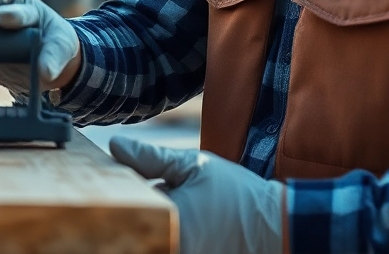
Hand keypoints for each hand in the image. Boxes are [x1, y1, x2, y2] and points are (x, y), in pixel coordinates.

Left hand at [109, 136, 284, 253]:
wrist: (273, 228)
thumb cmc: (236, 195)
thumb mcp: (195, 167)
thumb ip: (151, 157)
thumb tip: (115, 145)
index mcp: (167, 223)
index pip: (121, 203)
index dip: (116, 185)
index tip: (115, 172)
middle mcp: (167, 245)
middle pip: (129, 221)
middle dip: (129, 203)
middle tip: (142, 188)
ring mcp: (174, 252)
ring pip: (144, 231)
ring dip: (145, 216)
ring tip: (170, 199)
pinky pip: (160, 240)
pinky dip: (160, 229)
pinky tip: (179, 215)